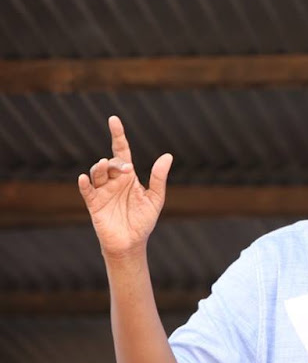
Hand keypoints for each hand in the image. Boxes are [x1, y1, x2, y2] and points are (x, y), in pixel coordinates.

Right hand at [77, 116, 172, 257]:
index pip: (122, 151)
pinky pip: (88, 191)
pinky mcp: (94, 204)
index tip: (114, 119)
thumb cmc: (143, 220)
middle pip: (111, 162)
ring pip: (97, 172)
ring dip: (100, 168)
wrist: (132, 243)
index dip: (118, 135)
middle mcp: (114, 181)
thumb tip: (167, 156)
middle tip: (127, 169)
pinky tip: (85, 178)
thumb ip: (159, 178)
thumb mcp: (155, 198)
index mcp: (128, 177)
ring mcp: (102, 191)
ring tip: (104, 165)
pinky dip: (85, 184)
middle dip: (117, 163)